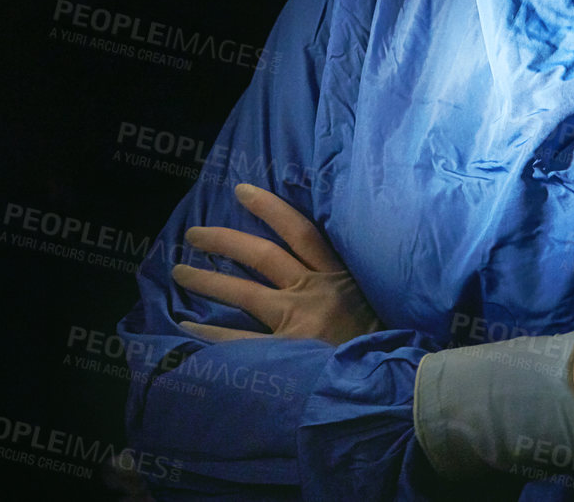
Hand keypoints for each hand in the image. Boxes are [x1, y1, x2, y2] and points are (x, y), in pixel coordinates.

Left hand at [171, 182, 382, 345]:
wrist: (395, 383)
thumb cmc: (386, 339)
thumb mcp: (375, 297)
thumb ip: (348, 280)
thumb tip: (319, 262)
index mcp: (339, 274)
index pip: (300, 230)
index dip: (269, 208)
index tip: (241, 191)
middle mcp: (315, 291)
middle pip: (263, 256)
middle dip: (225, 240)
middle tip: (193, 233)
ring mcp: (298, 322)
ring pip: (244, 292)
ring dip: (208, 279)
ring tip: (178, 271)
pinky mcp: (287, 354)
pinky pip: (239, 342)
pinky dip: (211, 334)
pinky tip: (187, 327)